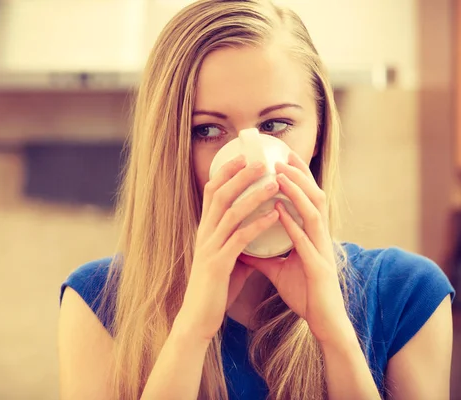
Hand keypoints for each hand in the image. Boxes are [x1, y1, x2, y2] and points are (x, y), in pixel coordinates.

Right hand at [176, 156, 279, 342]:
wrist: (198, 318)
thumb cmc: (214, 289)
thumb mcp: (226, 260)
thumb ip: (238, 245)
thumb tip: (256, 235)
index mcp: (206, 231)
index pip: (213, 193)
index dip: (226, 173)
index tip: (243, 157)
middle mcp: (205, 234)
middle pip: (220, 195)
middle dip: (240, 175)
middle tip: (261, 160)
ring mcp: (210, 248)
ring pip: (230, 213)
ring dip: (253, 195)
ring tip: (273, 182)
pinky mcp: (218, 264)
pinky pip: (239, 239)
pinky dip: (256, 225)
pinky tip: (272, 216)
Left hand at [238, 151, 352, 345]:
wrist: (323, 322)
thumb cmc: (305, 293)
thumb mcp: (278, 271)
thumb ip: (262, 257)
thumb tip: (241, 248)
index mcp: (312, 235)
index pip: (306, 199)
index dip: (297, 178)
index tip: (281, 158)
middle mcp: (320, 237)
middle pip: (314, 197)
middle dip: (299, 175)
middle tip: (281, 156)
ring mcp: (322, 250)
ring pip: (313, 212)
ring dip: (296, 192)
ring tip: (279, 175)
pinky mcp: (319, 267)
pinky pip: (306, 242)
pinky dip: (293, 225)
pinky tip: (280, 212)